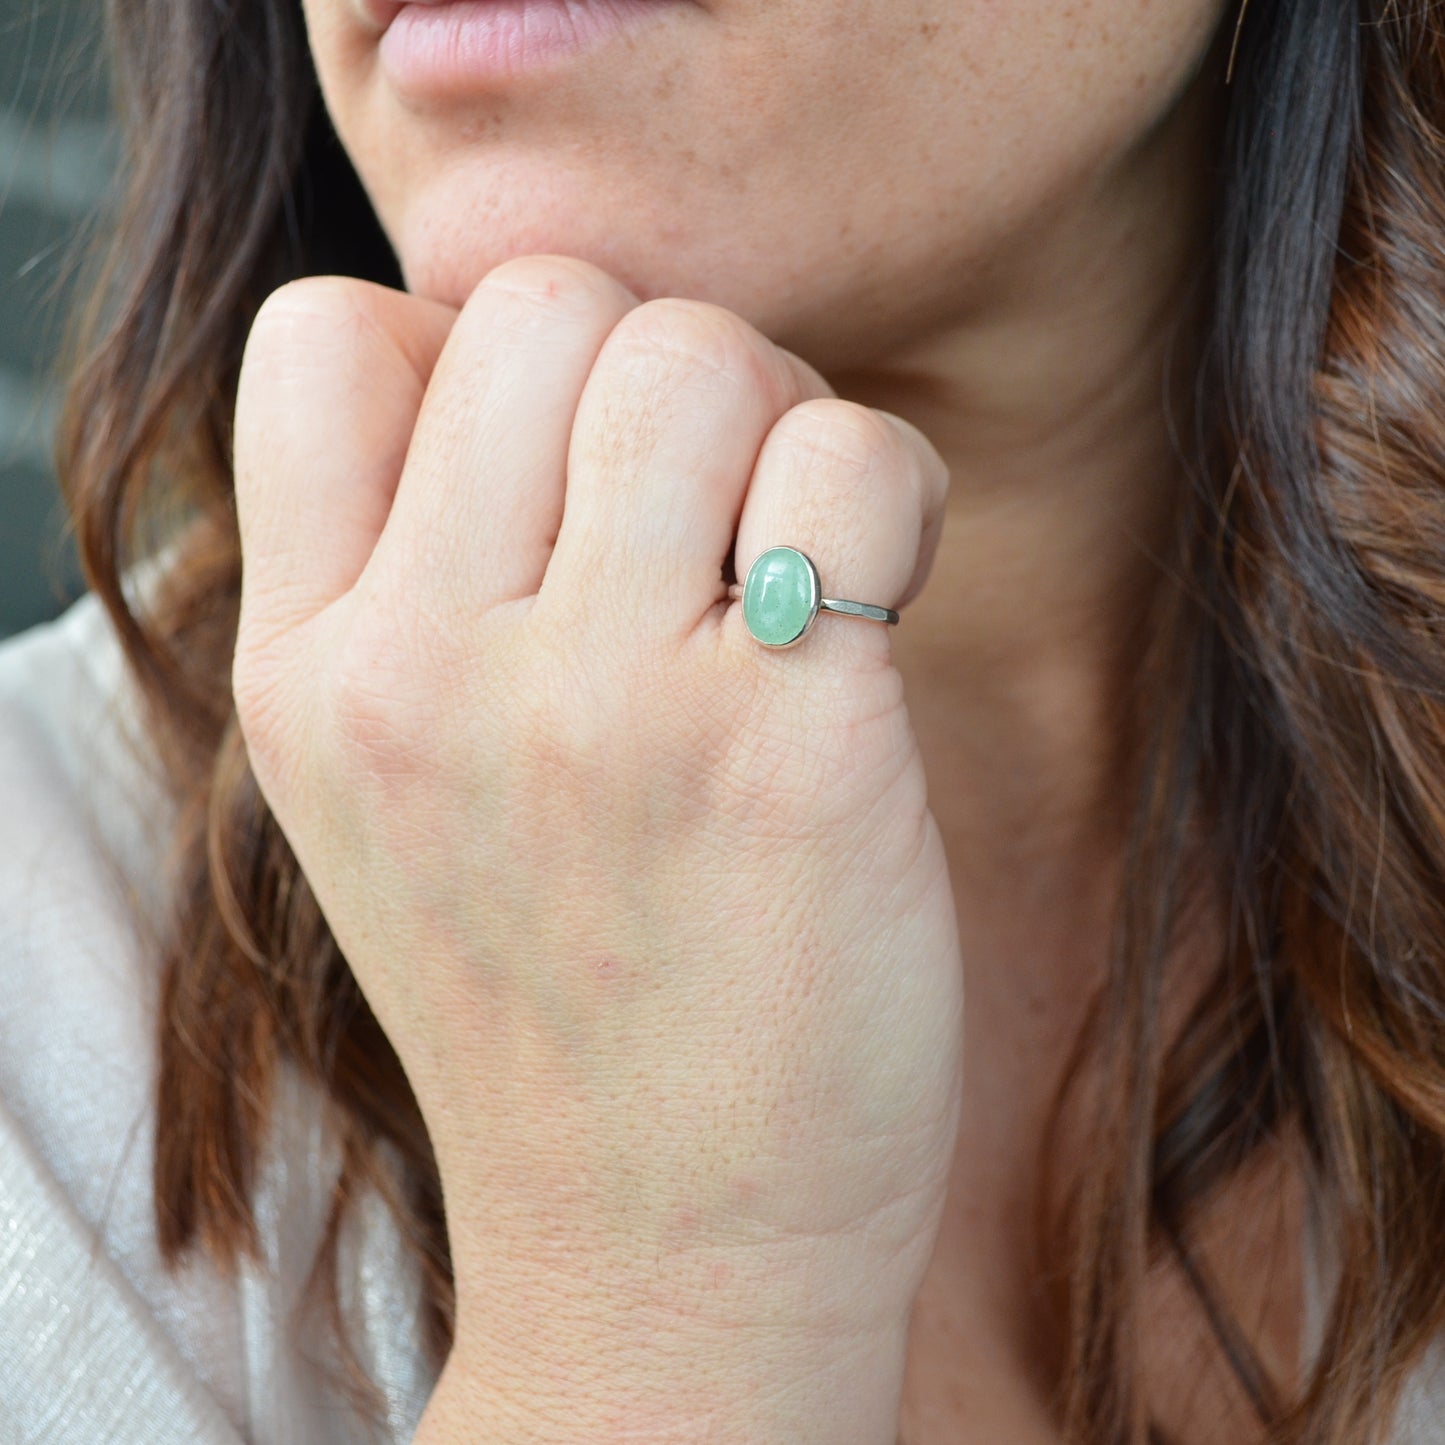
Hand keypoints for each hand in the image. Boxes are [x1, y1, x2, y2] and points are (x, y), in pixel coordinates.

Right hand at [231, 255, 962, 1441]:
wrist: (668, 1252)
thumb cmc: (557, 1003)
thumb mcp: (393, 798)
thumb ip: (411, 578)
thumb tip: (526, 355)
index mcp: (309, 673)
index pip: (331, 333)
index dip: (465, 355)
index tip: (558, 473)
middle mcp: (426, 673)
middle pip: (548, 306)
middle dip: (656, 369)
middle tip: (712, 503)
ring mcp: (599, 709)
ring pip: (700, 355)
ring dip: (781, 420)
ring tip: (793, 557)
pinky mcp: (783, 749)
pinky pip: (854, 467)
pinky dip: (890, 499)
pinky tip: (869, 611)